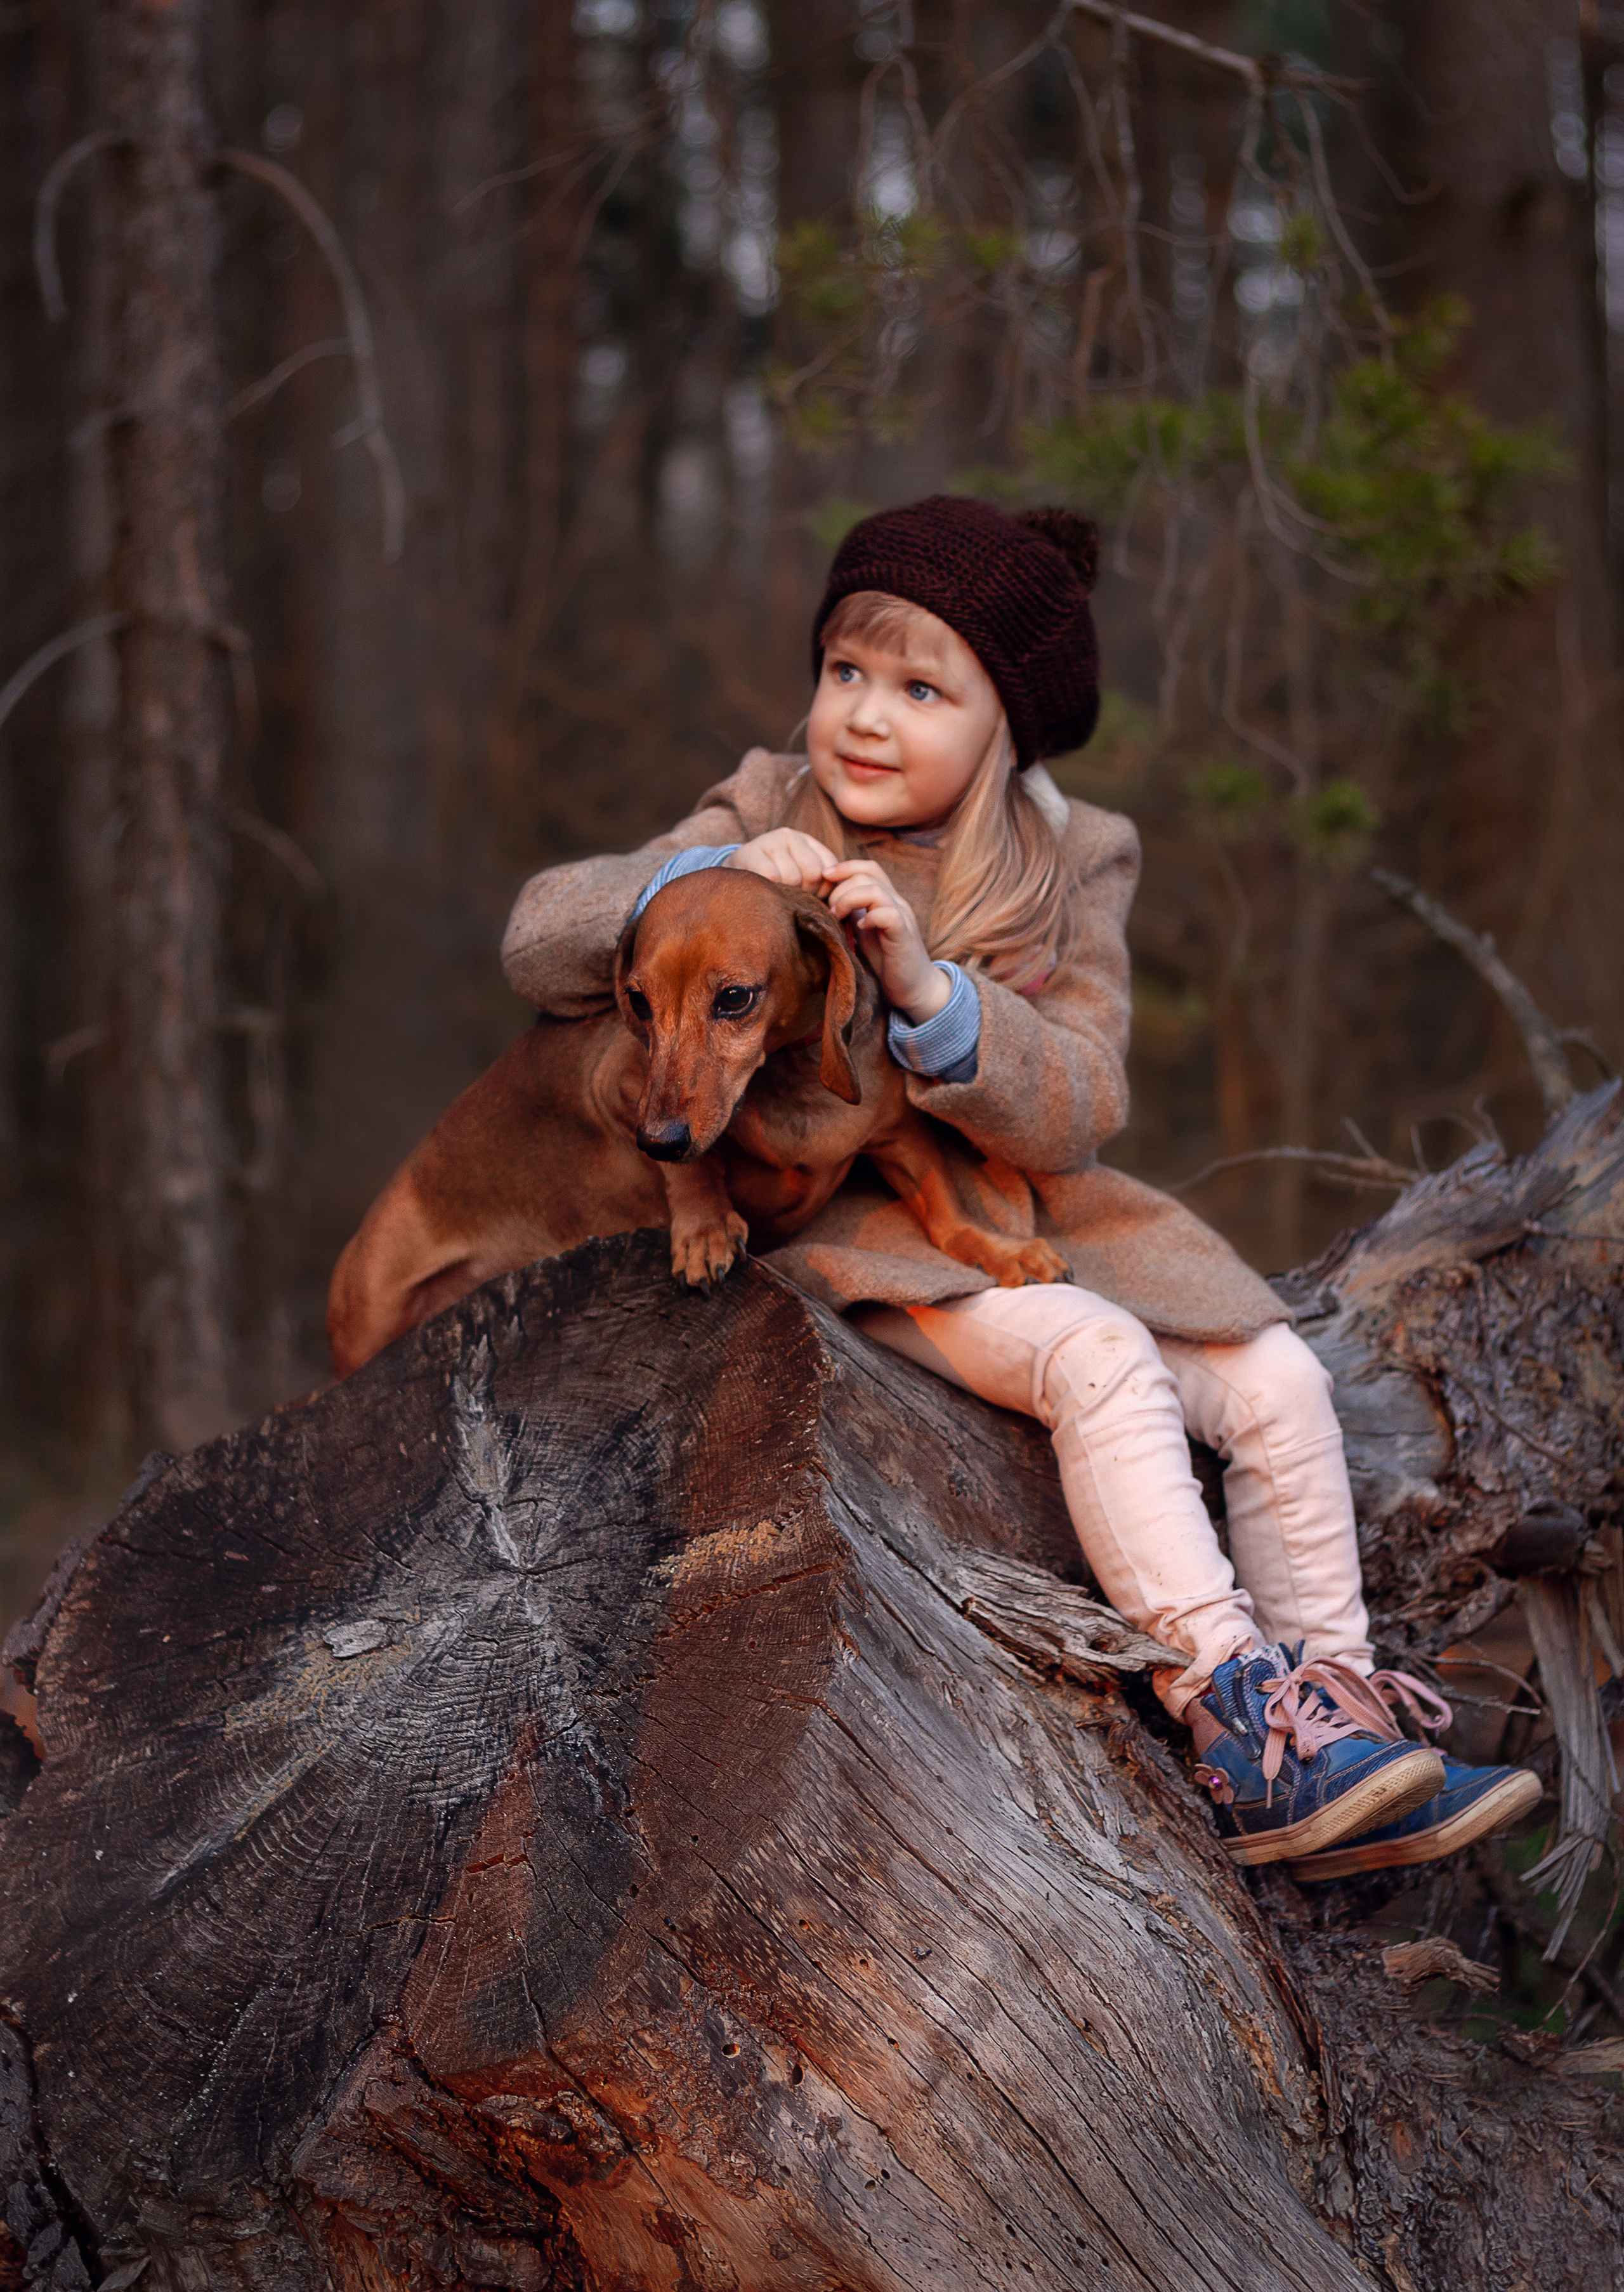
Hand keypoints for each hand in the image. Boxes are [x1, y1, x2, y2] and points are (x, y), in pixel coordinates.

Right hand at [725, 829, 837, 889]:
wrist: (733, 876)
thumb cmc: (774, 883)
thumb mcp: (798, 875)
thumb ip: (819, 883)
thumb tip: (838, 902)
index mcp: (806, 840)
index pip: (830, 865)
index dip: (825, 889)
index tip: (814, 898)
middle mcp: (789, 835)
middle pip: (813, 872)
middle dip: (807, 893)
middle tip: (794, 900)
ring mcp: (769, 841)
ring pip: (792, 877)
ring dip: (787, 894)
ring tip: (779, 896)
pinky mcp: (751, 852)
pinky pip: (772, 877)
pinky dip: (772, 890)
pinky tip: (766, 892)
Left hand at [822, 859, 949, 1021]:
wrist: (913, 987)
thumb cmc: (885, 960)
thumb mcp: (862, 931)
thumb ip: (850, 914)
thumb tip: (823, 902)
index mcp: (886, 899)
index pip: (868, 868)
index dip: (845, 867)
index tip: (824, 876)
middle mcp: (896, 902)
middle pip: (867, 874)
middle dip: (841, 888)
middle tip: (830, 909)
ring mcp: (902, 917)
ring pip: (876, 890)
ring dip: (850, 899)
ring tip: (839, 916)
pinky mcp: (904, 935)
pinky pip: (889, 915)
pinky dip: (870, 918)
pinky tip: (860, 928)